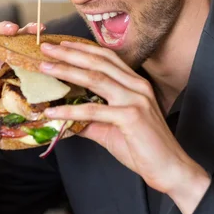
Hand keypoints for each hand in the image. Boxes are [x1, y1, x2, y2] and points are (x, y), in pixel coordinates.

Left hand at [40, 41, 209, 213]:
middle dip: (69, 53)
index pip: (106, 57)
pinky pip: (94, 111)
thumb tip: (65, 119)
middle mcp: (137, 86)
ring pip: (95, 78)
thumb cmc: (143, 148)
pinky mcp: (132, 117)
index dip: (83, 48)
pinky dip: (70, 110)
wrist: (169, 168)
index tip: (61, 44)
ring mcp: (135, 99)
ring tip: (44, 67)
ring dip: (67, 71)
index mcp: (135, 84)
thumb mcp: (111, 129)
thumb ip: (90, 120)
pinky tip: (52, 111)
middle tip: (46, 47)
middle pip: (98, 62)